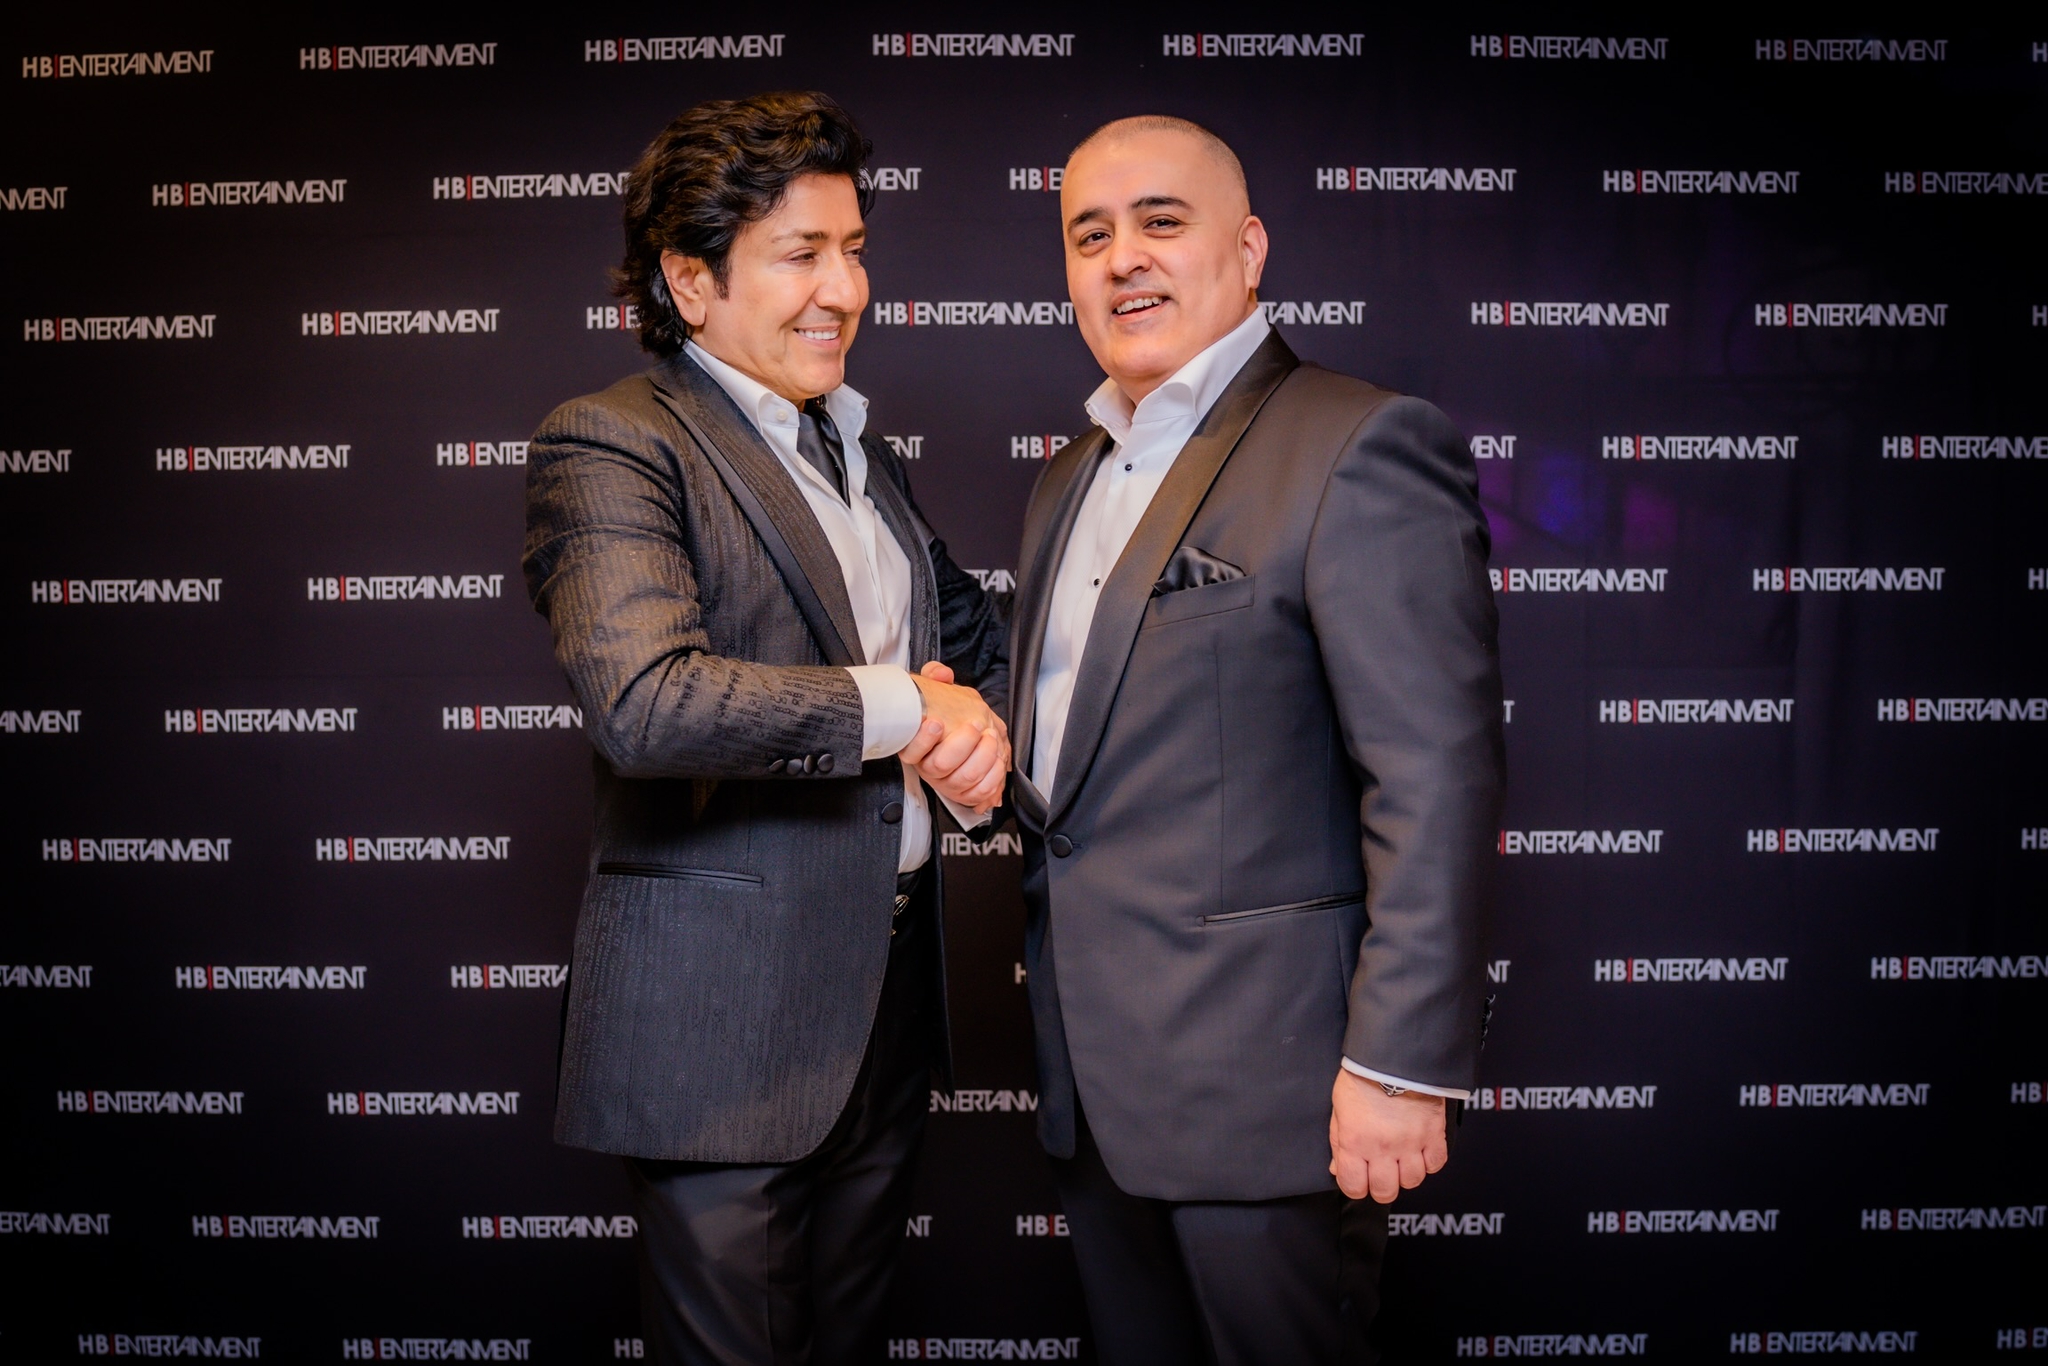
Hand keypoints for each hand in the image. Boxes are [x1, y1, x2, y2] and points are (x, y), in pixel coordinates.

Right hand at [899, 662, 1009, 813]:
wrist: (963, 732)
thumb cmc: (948, 712)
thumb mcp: (940, 690)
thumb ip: (936, 676)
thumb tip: (942, 674)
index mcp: (917, 746)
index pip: (911, 751)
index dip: (923, 739)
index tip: (936, 722)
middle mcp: (929, 768)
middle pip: (940, 766)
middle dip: (962, 744)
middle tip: (975, 725)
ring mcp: (947, 782)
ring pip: (964, 779)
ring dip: (982, 757)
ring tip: (990, 736)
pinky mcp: (966, 793)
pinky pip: (980, 792)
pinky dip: (993, 777)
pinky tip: (998, 759)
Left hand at [1329, 1069, 1447, 1202]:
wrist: (1393, 1054)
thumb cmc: (1362, 1078)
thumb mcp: (1340, 1109)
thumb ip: (1339, 1143)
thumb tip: (1338, 1169)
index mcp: (1355, 1142)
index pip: (1353, 1187)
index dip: (1355, 1187)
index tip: (1358, 1179)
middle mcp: (1383, 1147)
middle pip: (1385, 1192)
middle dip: (1381, 1187)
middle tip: (1381, 1174)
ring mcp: (1411, 1143)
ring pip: (1413, 1181)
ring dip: (1406, 1174)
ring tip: (1401, 1159)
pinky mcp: (1433, 1133)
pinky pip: (1436, 1164)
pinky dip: (1429, 1162)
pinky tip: (1420, 1151)